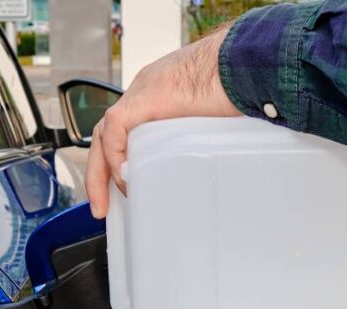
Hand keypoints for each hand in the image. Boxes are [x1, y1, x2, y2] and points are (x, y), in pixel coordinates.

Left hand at [86, 24, 240, 218]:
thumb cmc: (243, 87)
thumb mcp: (215, 121)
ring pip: (104, 133)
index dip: (120, 160)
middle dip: (101, 174)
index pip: (126, 130)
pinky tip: (126, 179)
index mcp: (160, 94)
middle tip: (101, 207)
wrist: (246, 62)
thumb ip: (200, 141)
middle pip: (107, 134)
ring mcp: (143, 91)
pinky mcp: (146, 96)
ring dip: (101, 172)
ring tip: (106, 203)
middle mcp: (145, 91)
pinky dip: (115, 157)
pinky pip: (116, 129)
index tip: (125, 189)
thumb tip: (205, 174)